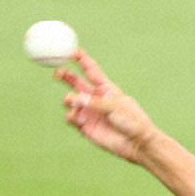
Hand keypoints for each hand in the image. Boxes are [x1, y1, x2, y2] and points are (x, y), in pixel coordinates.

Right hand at [55, 49, 160, 164]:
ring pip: (70, 100)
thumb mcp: (115, 107)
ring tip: (74, 102)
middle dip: (64, 75)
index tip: (70, 50)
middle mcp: (95, 98)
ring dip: (69, 99)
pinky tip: (78, 118)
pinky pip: (71, 117)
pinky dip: (71, 116)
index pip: (90, 70)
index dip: (80, 59)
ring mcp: (89, 112)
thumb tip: (74, 98)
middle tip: (57, 74)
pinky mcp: (85, 126)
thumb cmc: (133, 122)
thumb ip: (95, 102)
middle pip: (74, 82)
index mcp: (106, 88)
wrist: (137, 144)